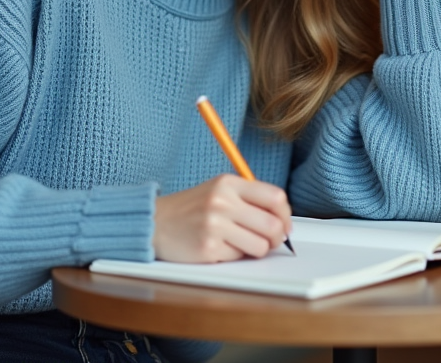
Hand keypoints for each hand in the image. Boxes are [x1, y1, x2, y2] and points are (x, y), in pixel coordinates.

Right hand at [153, 175, 291, 262]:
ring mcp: (214, 225)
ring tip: (241, 243)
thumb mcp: (219, 190)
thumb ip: (249, 198)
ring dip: (255, 249)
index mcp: (228, 183)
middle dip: (277, 237)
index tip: (284, 223)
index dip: (285, 214)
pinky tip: (219, 247)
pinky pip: (238, 257)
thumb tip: (283, 220)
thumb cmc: (191, 209)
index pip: (275, 197)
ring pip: (260, 246)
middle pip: (273, 224)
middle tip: (270, 240)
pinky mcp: (208, 248)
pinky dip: (233, 256)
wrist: (154, 222)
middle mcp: (222, 201)